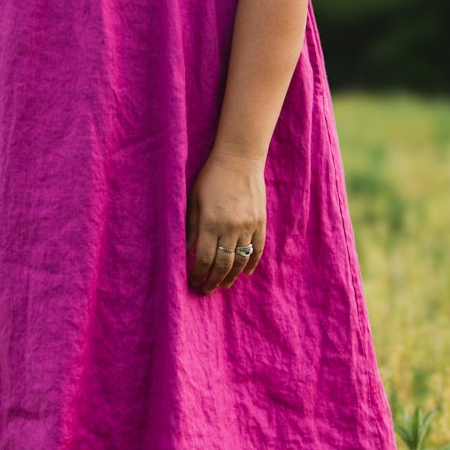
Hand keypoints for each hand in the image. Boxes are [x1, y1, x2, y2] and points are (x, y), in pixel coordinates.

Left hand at [186, 150, 265, 292]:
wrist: (239, 159)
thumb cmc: (211, 177)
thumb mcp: (194, 199)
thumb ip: (192, 227)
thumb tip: (189, 252)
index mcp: (210, 222)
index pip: (204, 258)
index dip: (198, 274)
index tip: (193, 282)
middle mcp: (230, 228)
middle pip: (222, 264)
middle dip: (213, 281)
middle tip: (206, 290)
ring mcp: (248, 226)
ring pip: (241, 261)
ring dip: (231, 276)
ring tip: (224, 285)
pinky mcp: (260, 222)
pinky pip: (258, 249)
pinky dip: (252, 264)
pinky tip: (245, 273)